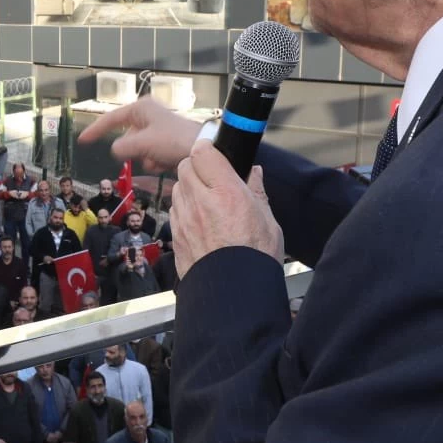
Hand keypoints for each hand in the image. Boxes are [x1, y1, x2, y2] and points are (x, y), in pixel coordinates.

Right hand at [79, 97, 203, 172]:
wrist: (203, 149)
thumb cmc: (173, 140)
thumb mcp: (144, 143)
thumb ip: (123, 146)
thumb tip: (115, 150)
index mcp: (140, 108)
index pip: (110, 119)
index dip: (95, 130)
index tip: (82, 141)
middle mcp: (147, 115)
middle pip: (127, 138)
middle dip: (135, 151)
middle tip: (149, 154)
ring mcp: (156, 129)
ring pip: (138, 150)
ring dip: (146, 158)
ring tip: (161, 158)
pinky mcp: (163, 142)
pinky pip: (149, 155)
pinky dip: (155, 161)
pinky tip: (167, 161)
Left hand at [171, 140, 281, 278]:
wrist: (234, 293)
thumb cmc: (255, 258)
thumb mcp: (267, 219)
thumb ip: (256, 191)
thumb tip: (254, 172)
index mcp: (227, 192)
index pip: (203, 152)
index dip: (208, 149)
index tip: (215, 153)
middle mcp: (201, 201)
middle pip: (186, 166)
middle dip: (197, 167)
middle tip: (213, 177)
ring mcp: (184, 219)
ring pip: (177, 187)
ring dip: (189, 187)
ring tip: (207, 200)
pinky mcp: (176, 235)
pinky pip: (175, 210)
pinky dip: (184, 208)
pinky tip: (199, 219)